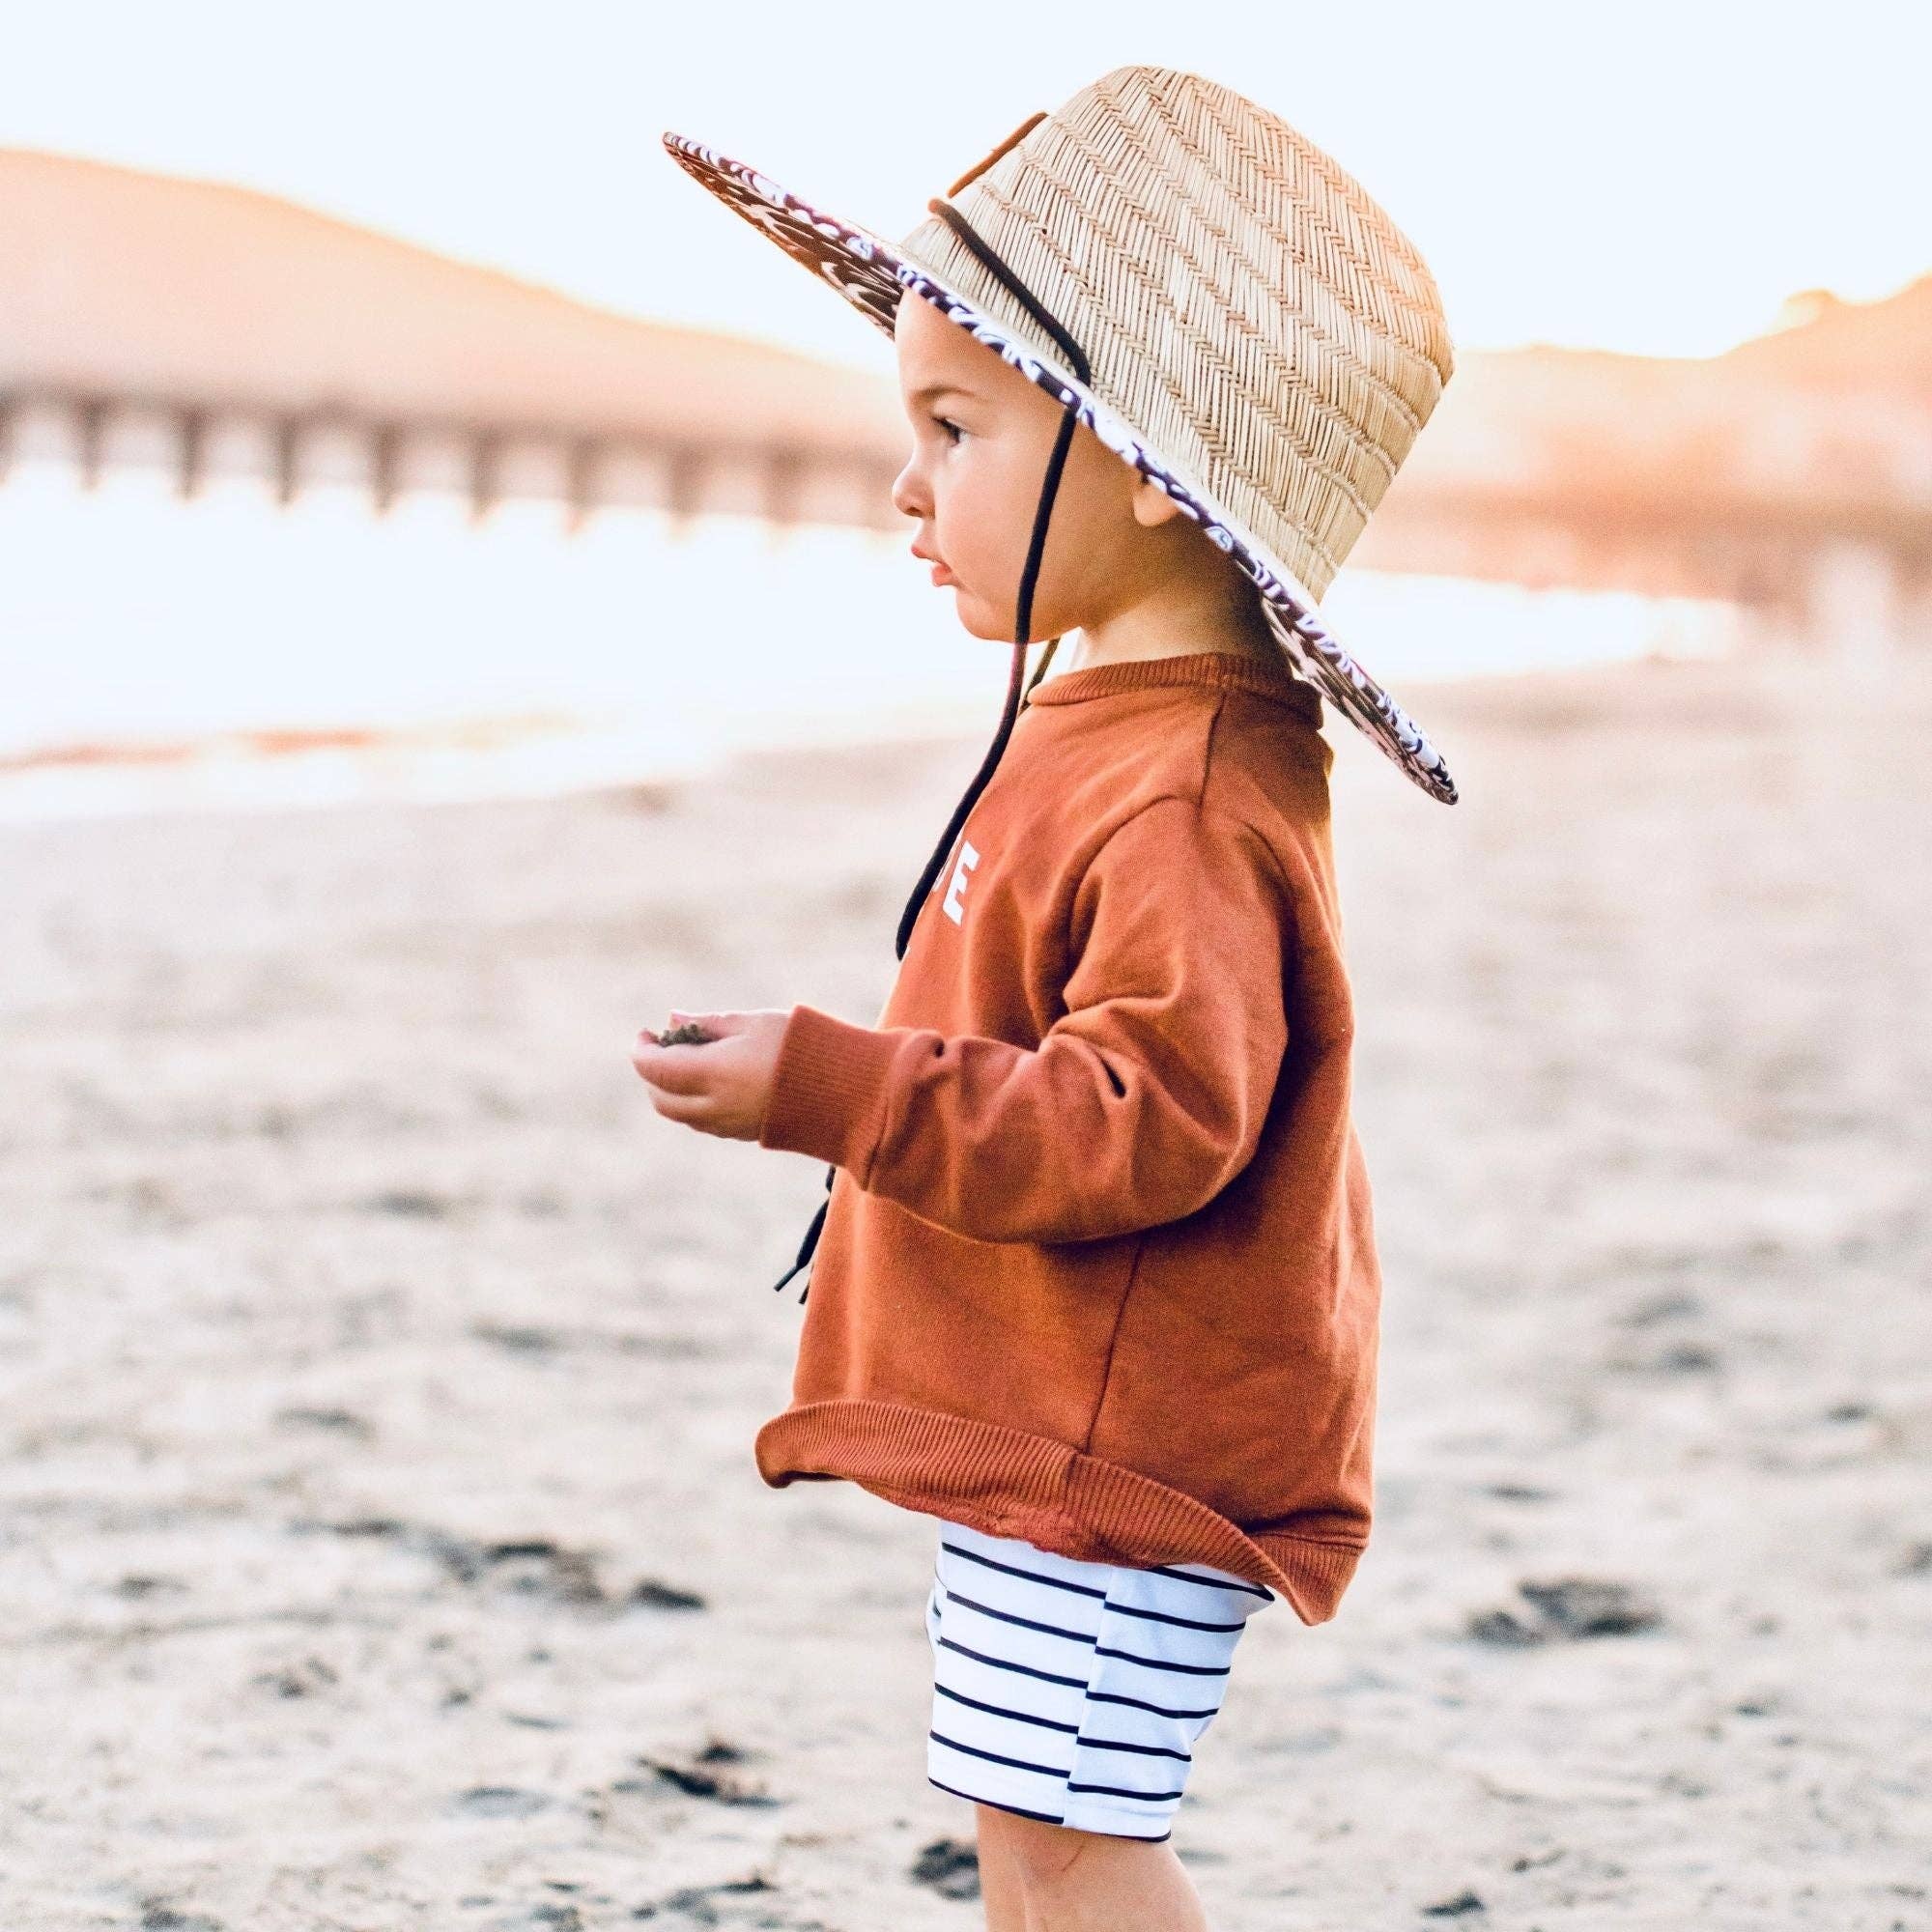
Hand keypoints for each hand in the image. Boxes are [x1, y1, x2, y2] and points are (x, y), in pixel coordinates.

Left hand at [630, 1007, 790, 1142]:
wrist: (844, 1090)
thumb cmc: (801, 1046)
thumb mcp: (752, 1023)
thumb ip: (708, 1024)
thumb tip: (671, 1020)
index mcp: (714, 1073)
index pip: (653, 1069)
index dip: (641, 1050)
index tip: (645, 1032)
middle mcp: (714, 1105)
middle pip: (659, 1098)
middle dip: (651, 1073)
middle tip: (661, 1046)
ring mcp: (727, 1124)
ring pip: (678, 1114)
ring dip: (670, 1090)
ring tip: (686, 1061)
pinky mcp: (741, 1133)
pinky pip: (701, 1122)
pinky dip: (691, 1103)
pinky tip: (710, 1080)